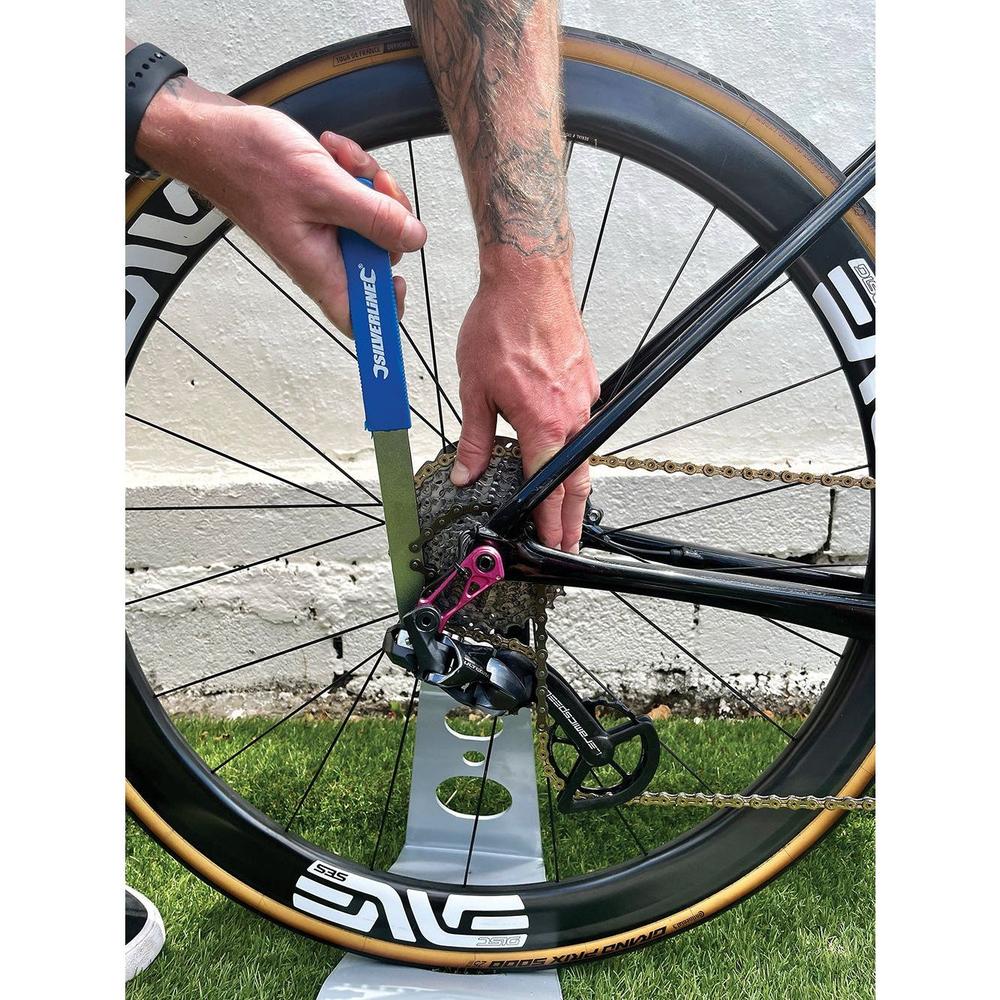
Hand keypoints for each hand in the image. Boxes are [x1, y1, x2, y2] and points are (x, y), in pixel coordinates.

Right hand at [136, 78, 425, 332]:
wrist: (209, 130)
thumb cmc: (247, 161)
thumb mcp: (323, 187)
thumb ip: (374, 217)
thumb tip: (414, 240)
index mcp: (317, 267)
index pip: (359, 319)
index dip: (385, 309)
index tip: (398, 280)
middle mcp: (320, 255)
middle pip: (378, 257)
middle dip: (387, 218)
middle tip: (374, 189)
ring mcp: (319, 229)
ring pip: (370, 219)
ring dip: (367, 184)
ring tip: (342, 161)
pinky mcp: (318, 205)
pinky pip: (353, 195)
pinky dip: (351, 171)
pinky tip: (333, 152)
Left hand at [451, 252, 599, 552]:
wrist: (530, 277)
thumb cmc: (501, 323)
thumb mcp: (474, 388)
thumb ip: (473, 439)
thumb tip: (466, 474)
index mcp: (544, 424)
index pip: (550, 489)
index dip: (550, 523)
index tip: (552, 546)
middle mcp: (573, 416)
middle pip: (577, 482)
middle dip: (571, 519)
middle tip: (567, 544)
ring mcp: (585, 398)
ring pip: (583, 453)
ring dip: (574, 485)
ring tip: (565, 510)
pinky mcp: (588, 381)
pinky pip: (584, 424)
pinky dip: (576, 447)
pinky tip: (562, 451)